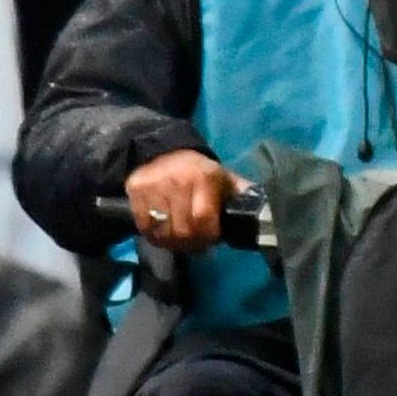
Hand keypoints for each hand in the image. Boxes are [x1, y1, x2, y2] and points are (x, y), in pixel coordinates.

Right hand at [125, 148, 242, 251]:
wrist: (161, 151)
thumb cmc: (199, 171)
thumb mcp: (223, 178)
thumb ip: (240, 196)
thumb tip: (261, 215)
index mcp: (204, 177)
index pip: (203, 219)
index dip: (208, 236)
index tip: (212, 240)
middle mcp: (178, 180)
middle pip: (183, 230)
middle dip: (192, 244)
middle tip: (195, 243)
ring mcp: (154, 185)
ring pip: (162, 232)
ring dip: (172, 242)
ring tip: (179, 238)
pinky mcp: (135, 190)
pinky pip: (144, 227)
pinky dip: (154, 236)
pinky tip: (163, 230)